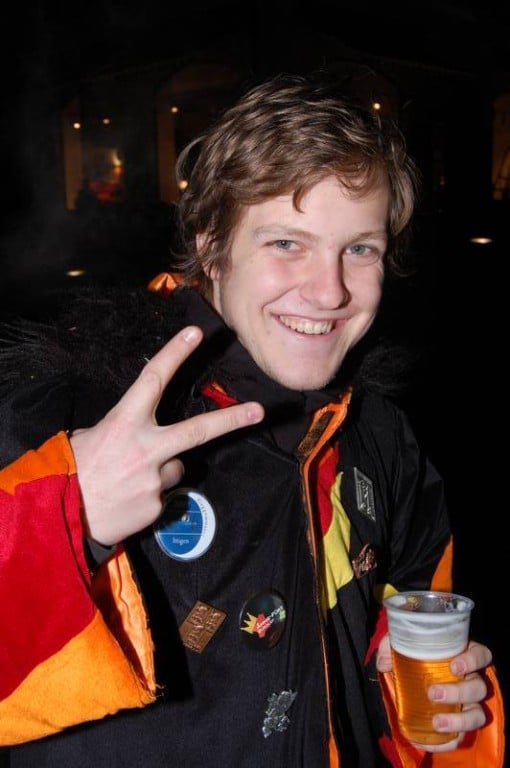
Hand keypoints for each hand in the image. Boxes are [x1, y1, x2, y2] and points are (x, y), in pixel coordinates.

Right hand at [70, 326, 263, 545]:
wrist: (59, 517)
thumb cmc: (69, 471)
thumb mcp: (88, 438)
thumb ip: (119, 430)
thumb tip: (133, 433)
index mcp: (123, 423)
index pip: (153, 380)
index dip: (175, 354)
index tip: (195, 334)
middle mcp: (145, 447)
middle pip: (198, 430)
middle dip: (232, 419)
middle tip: (259, 411)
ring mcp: (154, 478)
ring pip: (175, 467)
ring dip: (160, 471)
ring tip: (128, 481)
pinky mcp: (157, 504)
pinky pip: (163, 494)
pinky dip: (149, 495)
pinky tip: (127, 499)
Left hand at [376, 634, 490, 750]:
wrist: (412, 675)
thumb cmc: (414, 653)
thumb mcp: (403, 644)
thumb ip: (391, 646)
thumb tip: (384, 663)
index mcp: (462, 655)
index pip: (481, 655)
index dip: (473, 661)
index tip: (454, 667)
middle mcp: (471, 679)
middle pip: (478, 688)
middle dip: (458, 693)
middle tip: (433, 694)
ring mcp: (469, 703)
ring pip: (478, 714)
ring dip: (460, 721)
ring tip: (437, 722)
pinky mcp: (460, 722)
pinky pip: (462, 736)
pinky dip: (448, 742)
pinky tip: (429, 743)